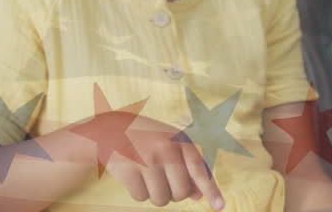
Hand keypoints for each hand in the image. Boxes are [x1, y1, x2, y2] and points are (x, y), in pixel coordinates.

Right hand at [103, 116, 224, 209]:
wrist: (111, 129)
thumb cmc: (147, 139)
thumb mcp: (170, 144)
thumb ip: (187, 166)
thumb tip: (198, 195)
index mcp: (179, 141)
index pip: (198, 169)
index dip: (211, 189)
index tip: (220, 206)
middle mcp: (165, 149)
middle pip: (181, 192)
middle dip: (174, 194)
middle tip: (164, 181)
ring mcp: (146, 160)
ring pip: (161, 199)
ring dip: (156, 195)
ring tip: (148, 177)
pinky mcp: (128, 171)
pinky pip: (141, 198)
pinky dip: (139, 192)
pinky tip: (135, 176)